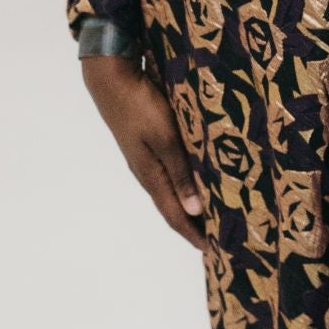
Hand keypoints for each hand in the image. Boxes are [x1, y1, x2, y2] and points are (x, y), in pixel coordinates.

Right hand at [80, 54, 207, 250]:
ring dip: (189, 205)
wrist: (110, 77)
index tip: (213, 250)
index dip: (193, 233)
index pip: (175, 215)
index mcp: (151, 175)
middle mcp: (146, 172)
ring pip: (169, 191)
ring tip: (210, 213)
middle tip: (217, 237)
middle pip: (171, 207)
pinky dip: (183, 185)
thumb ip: (181, 173)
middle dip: (192, 224)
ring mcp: (143, 159)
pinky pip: (168, 174)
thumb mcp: (166, 139)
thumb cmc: (141, 106)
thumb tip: (194, 210)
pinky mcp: (144, 144)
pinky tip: (195, 181)